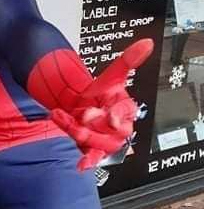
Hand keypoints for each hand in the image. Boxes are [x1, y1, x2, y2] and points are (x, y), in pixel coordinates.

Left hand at [50, 39, 153, 171]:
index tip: (111, 118)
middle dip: (96, 124)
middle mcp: (119, 127)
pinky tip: (80, 165)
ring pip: (98, 143)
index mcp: (126, 108)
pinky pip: (92, 158)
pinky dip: (87, 162)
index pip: (126, 112)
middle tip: (82, 114)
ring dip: (79, 132)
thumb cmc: (100, 93)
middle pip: (112, 132)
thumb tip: (147, 42)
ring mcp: (106, 140)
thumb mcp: (111, 75)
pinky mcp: (93, 149)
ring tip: (61, 116)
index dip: (118, 115)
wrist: (81, 105)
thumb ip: (128, 60)